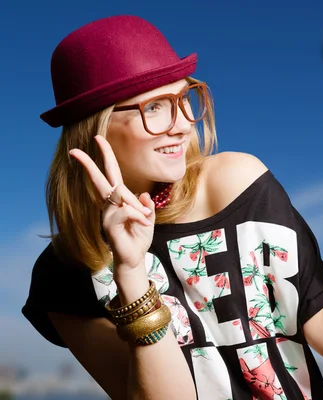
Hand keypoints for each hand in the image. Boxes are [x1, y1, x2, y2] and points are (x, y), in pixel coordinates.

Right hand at [69, 135, 154, 269]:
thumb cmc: (139, 236)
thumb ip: (146, 205)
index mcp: (119, 199)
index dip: (106, 156)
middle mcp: (109, 204)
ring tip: (145, 221)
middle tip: (75, 150)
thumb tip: (142, 194)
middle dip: (89, 164)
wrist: (135, 257)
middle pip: (100, 179)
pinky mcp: (109, 224)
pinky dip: (139, 216)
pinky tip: (143, 224)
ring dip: (139, 208)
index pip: (111, 174)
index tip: (98, 139)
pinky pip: (127, 210)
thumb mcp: (149, 217)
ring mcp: (107, 213)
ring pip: (122, 196)